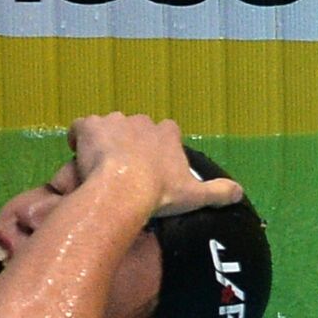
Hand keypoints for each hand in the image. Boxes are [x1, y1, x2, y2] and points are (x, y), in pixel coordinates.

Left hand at [68, 112, 242, 216]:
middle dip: (128, 145)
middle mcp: (141, 121)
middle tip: (121, 171)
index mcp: (166, 133)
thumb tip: (240, 191)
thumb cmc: (160, 193)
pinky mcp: (90, 126)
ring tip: (97, 167)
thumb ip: (219, 192)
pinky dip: (77, 138)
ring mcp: (114, 121)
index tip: (148, 168)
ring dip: (103, 142)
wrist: (124, 189)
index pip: (164, 132)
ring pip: (107, 128)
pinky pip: (80, 127)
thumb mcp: (195, 196)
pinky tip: (77, 155)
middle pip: (133, 130)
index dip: (154, 149)